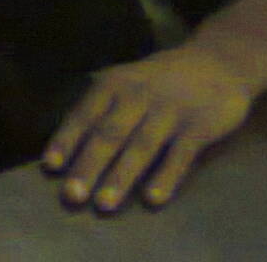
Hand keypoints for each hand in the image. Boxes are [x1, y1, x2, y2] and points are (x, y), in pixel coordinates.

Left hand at [42, 44, 253, 212]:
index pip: (84, 115)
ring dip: (121, 176)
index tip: (49, 167)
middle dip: (88, 165)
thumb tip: (65, 146)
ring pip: (141, 146)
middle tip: (72, 195)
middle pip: (109, 134)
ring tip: (104, 204)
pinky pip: (180, 155)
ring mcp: (169, 111)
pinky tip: (152, 199)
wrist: (217, 62)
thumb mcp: (125, 82)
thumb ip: (99, 110)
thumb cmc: (158, 81)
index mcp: (113, 85)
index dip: (66, 140)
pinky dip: (166, 176)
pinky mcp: (198, 126)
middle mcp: (137, 96)